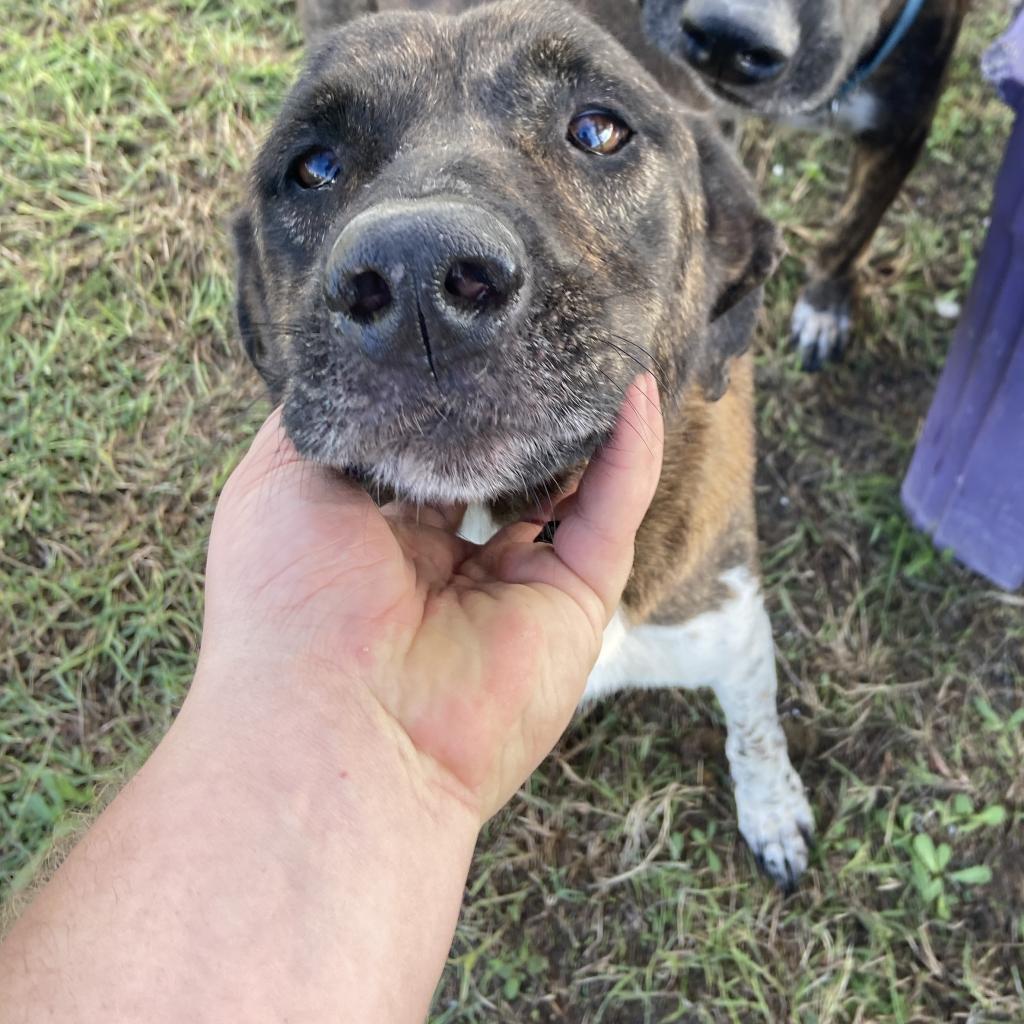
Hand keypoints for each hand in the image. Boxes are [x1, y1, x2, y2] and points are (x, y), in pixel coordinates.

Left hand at [199, 374, 662, 820]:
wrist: (335, 724)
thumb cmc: (288, 603)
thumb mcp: (277, 482)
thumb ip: (324, 420)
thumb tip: (363, 366)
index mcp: (379, 539)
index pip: (429, 456)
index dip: (449, 401)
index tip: (469, 336)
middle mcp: (450, 564)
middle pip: (504, 470)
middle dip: (521, 410)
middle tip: (541, 333)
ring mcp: (517, 586)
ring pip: (570, 489)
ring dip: (586, 424)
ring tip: (598, 345)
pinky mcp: (574, 604)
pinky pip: (612, 514)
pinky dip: (631, 454)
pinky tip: (633, 390)